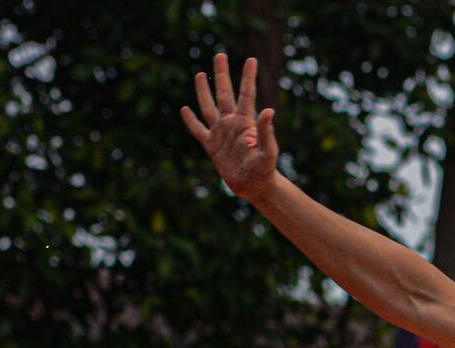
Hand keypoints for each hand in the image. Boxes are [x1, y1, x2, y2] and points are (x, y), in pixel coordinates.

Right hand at [181, 54, 278, 199]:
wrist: (254, 186)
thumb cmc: (264, 170)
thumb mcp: (268, 152)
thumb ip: (267, 132)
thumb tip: (269, 110)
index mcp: (245, 122)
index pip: (246, 94)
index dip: (248, 77)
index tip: (251, 60)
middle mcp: (231, 123)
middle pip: (224, 93)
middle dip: (222, 74)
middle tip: (220, 54)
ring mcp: (220, 133)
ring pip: (208, 107)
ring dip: (203, 90)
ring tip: (199, 73)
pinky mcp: (211, 146)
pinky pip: (198, 130)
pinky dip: (191, 121)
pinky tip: (184, 109)